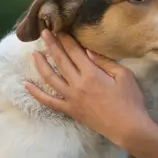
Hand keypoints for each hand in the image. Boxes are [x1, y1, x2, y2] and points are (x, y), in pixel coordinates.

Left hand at [25, 30, 152, 147]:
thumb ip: (105, 62)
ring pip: (50, 78)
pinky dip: (36, 94)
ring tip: (34, 54)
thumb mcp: (124, 75)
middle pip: (60, 60)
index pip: (74, 51)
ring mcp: (71, 98)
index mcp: (92, 73)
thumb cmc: (130, 101)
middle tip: (44, 33)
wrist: (128, 128)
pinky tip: (26, 85)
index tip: (59, 29)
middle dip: (51, 45)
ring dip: (40, 64)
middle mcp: (78, 84)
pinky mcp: (70, 110)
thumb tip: (88, 51)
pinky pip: (49, 102)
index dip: (66, 39)